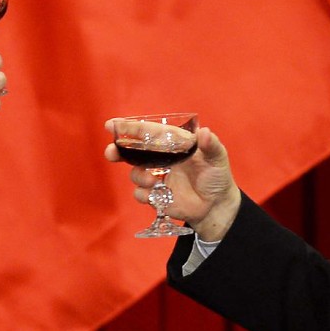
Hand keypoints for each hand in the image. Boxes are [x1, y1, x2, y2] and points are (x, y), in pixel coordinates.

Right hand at [104, 123, 241, 240]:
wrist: (217, 205)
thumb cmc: (217, 176)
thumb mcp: (218, 158)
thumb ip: (212, 145)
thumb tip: (205, 133)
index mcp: (172, 144)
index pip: (148, 132)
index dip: (129, 127)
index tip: (111, 125)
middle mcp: (160, 158)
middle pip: (132, 151)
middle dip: (118, 150)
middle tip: (111, 152)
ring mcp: (156, 177)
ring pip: (135, 173)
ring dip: (138, 175)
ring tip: (153, 181)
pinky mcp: (156, 196)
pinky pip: (140, 194)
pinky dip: (144, 194)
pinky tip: (155, 196)